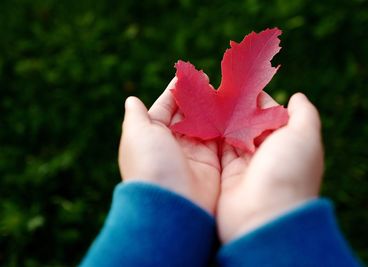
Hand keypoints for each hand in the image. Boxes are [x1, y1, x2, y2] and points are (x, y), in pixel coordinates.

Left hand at [118, 78, 220, 213]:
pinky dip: (225, 125)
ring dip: (212, 109)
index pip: (164, 108)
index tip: (187, 76)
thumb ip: (137, 116)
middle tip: (209, 81)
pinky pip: (219, 139)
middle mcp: (172, 144)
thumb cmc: (151, 163)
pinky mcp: (211, 163)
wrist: (172, 203)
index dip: (175, 92)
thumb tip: (131, 99)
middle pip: (186, 115)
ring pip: (204, 124)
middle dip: (196, 98)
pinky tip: (231, 110)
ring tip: (223, 91)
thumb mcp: (137, 134)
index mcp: (152, 136)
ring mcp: (193, 153)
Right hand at [217, 93, 323, 242]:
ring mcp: (246, 165)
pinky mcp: (228, 174)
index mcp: (287, 143)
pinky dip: (211, 135)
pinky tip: (202, 117)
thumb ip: (304, 114)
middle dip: (236, 107)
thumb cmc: (288, 172)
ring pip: (232, 134)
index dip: (257, 97)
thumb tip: (297, 96)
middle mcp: (267, 154)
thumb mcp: (304, 137)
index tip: (241, 81)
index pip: (270, 113)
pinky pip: (218, 149)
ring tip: (208, 97)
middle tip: (219, 87)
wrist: (265, 217)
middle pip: (249, 123)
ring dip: (222, 118)